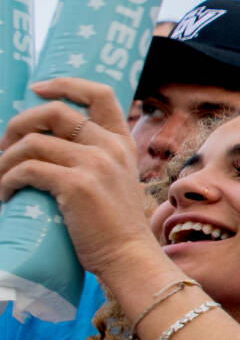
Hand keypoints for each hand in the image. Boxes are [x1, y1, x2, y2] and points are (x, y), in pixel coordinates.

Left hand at [0, 79, 153, 277]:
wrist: (127, 255)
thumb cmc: (113, 224)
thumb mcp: (115, 180)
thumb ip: (95, 158)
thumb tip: (47, 145)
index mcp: (121, 142)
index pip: (99, 94)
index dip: (65, 84)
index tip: (37, 89)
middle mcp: (110, 147)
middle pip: (56, 112)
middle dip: (20, 123)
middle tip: (4, 146)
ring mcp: (95, 164)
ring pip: (33, 142)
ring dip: (5, 159)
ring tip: (0, 177)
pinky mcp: (76, 185)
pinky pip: (27, 170)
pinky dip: (7, 180)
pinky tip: (5, 194)